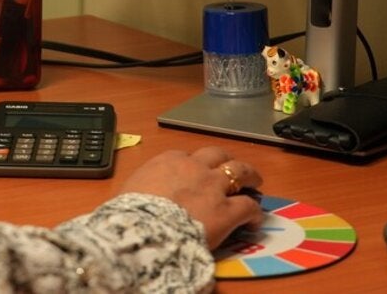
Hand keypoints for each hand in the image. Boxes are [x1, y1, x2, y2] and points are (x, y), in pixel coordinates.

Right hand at [118, 145, 264, 247]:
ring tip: (255, 182)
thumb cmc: (130, 212)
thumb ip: (144, 186)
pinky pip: (248, 207)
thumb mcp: (131, 190)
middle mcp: (195, 167)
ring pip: (239, 172)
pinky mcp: (228, 211)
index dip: (195, 165)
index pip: (187, 156)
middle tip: (234, 169)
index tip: (197, 173)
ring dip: (249, 176)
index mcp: (169, 161)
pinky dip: (254, 212)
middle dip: (227, 161)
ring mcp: (214, 187)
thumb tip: (139, 195)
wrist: (144, 229)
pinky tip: (256, 220)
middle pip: (218, 155)